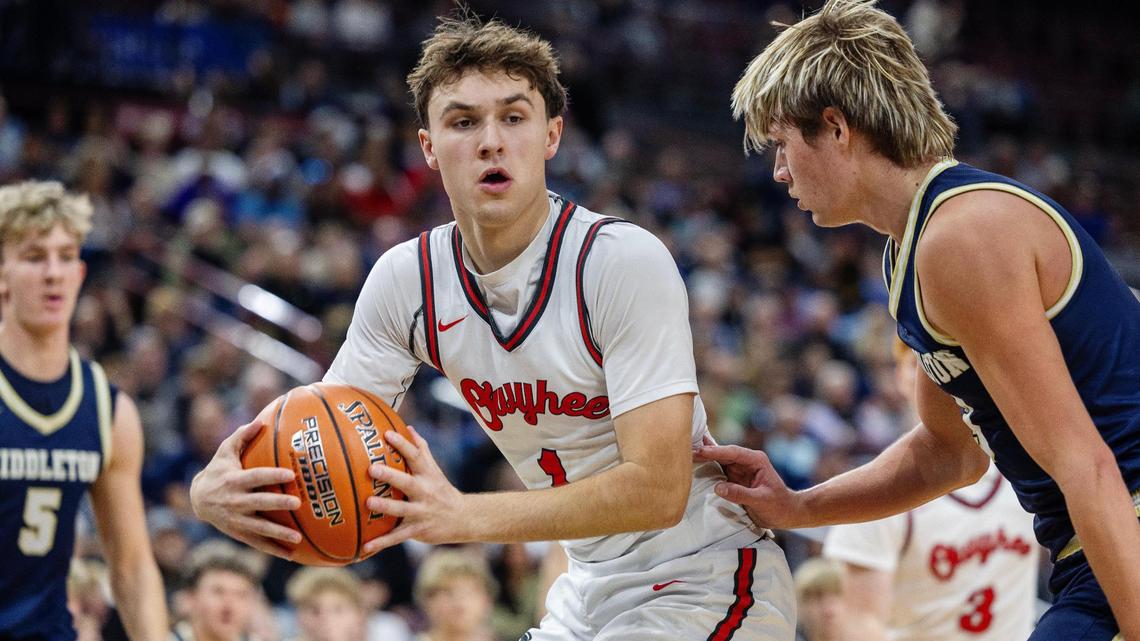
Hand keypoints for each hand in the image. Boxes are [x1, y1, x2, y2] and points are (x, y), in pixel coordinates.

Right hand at [190, 421, 302, 557]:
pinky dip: (273, 549)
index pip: (255, 477)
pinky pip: (257, 543)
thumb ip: (241, 436)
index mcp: (234, 481)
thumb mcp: (224, 451)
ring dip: (278, 534)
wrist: (196, 499)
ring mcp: (236, 520)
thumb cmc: (218, 470)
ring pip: (259, 528)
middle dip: (277, 503)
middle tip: (298, 503)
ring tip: (298, 539)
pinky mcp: (238, 533)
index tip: (289, 474)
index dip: (271, 475)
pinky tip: (292, 555)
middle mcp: (235, 502)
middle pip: (259, 503)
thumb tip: (259, 421)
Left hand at [361, 426, 465, 554]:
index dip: (402, 444)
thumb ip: (421, 449)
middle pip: (407, 482)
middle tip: (372, 468)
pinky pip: (398, 537)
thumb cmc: (442, 490)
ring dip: (386, 507)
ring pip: (402, 510)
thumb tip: (408, 427)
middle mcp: (425, 492)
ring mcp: (422, 512)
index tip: (387, 434)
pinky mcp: (418, 530)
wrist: (463, 518)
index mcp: (427, 475)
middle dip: (390, 476)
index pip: (415, 456)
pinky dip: (382, 543)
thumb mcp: (434, 469)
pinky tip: (364, 548)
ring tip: (368, 503)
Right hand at [694, 444, 804, 528]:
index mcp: (756, 460)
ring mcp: (739, 469)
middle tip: (685, 448)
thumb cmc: (779, 505)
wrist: (787, 513)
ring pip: (718, 460)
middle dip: (705, 451)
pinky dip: (707, 466)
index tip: (700, 452)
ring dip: (704, 457)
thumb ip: (740, 493)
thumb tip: (718, 487)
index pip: (732, 453)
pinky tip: (695, 462)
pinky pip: (718, 470)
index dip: (715, 451)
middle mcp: (746, 461)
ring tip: (685, 451)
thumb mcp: (761, 500)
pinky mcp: (734, 478)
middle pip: (723, 453)